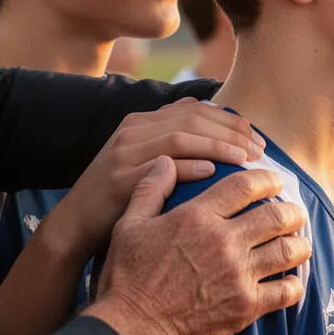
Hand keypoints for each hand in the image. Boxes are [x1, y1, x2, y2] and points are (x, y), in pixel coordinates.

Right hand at [49, 98, 265, 254]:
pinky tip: (215, 175)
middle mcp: (132, 130)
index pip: (196, 109)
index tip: (257, 139)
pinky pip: (162, 167)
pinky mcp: (120, 179)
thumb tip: (212, 124)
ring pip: (181, 136)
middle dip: (232, 132)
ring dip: (219, 146)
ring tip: (245, 161)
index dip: (231, 121)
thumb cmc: (119, 198)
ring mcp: (124, 153)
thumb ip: (172, 140)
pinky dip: (191, 167)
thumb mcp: (143, 161)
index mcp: (141, 122)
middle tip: (260, 151)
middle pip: (194, 118)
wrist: (74, 225)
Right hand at [85, 157, 311, 334]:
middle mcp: (223, 242)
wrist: (130, 330)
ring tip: (301, 243)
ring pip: (287, 251)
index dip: (267, 179)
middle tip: (296, 212)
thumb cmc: (126, 277)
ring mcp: (238, 275)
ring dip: (299, 244)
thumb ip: (150, 189)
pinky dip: (294, 285)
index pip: (245, 186)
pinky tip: (292, 281)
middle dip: (292, 211)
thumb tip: (165, 162)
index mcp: (197, 217)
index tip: (275, 181)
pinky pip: (285, 292)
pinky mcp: (244, 307)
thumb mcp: (128, 225)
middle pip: (275, 216)